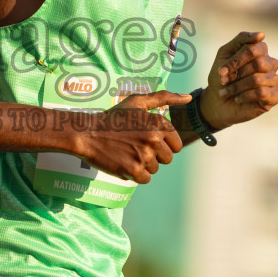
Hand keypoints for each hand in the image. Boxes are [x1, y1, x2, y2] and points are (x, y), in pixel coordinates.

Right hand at [72, 90, 190, 183]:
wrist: (88, 133)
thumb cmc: (114, 118)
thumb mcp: (137, 102)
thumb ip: (164, 97)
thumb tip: (189, 97)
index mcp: (158, 123)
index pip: (176, 145)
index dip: (163, 145)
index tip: (147, 140)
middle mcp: (154, 138)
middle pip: (167, 159)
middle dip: (154, 156)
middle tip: (135, 147)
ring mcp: (144, 155)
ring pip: (155, 169)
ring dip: (143, 165)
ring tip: (127, 153)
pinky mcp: (133, 170)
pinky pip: (145, 179)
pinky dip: (135, 175)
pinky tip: (124, 162)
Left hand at [199, 31, 277, 129]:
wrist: (217, 101)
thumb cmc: (223, 76)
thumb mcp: (225, 53)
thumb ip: (241, 40)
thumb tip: (262, 35)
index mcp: (260, 51)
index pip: (254, 49)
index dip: (236, 60)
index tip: (221, 70)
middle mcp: (270, 64)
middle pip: (258, 63)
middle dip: (236, 74)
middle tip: (223, 81)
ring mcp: (274, 80)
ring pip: (257, 79)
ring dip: (237, 86)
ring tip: (226, 92)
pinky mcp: (275, 96)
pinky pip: (262, 93)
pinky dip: (245, 96)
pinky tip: (238, 98)